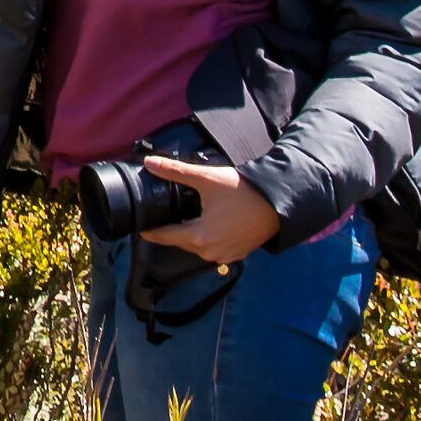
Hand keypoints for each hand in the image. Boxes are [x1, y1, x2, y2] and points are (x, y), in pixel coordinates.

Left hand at [132, 152, 282, 268]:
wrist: (279, 202)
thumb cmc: (243, 191)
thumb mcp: (206, 178)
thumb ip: (175, 171)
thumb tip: (150, 164)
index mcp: (199, 237)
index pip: (165, 236)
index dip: (151, 231)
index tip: (141, 228)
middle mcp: (210, 252)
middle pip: (182, 242)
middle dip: (172, 231)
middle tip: (164, 217)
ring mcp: (226, 256)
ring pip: (198, 247)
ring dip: (190, 235)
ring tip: (185, 219)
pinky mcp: (239, 254)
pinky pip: (214, 249)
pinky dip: (208, 239)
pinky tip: (208, 225)